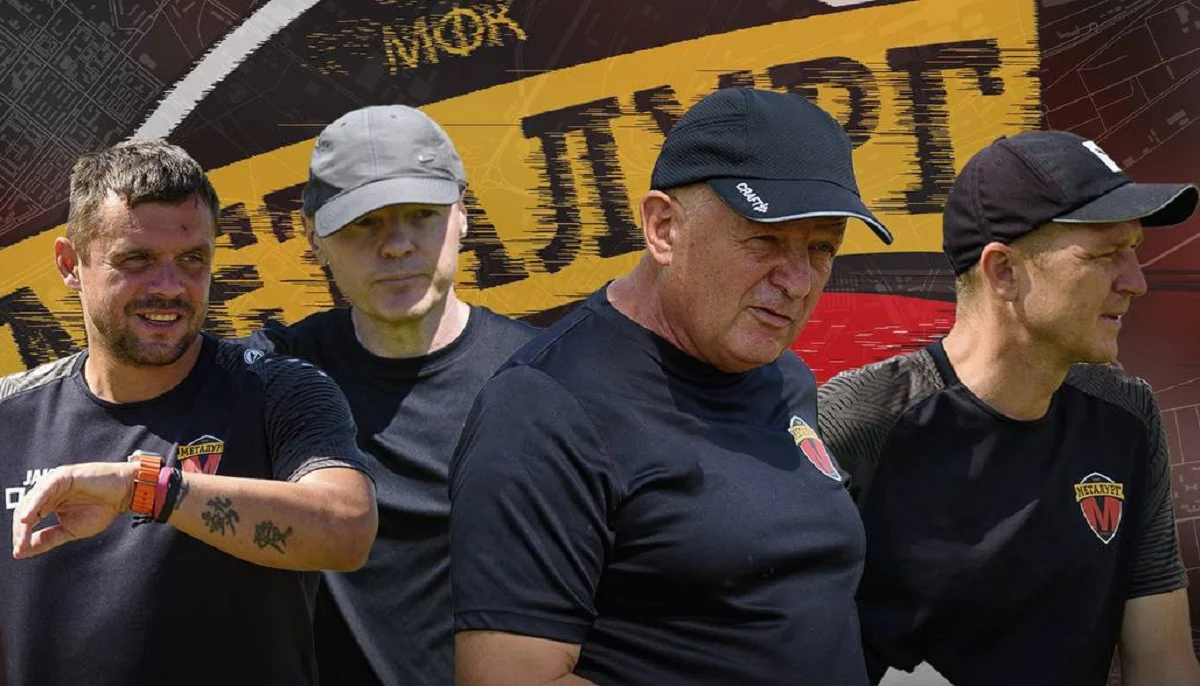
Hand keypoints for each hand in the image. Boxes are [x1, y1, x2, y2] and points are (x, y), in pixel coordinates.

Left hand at [11, 461, 136, 558]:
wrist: (123, 493)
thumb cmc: (102, 508)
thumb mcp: (70, 530)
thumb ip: (48, 538)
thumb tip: (24, 551)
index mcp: (48, 502)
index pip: (27, 519)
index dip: (21, 535)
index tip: (20, 552)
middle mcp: (47, 492)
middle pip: (24, 511)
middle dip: (20, 531)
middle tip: (20, 547)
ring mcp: (53, 483)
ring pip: (30, 502)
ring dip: (24, 522)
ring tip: (22, 538)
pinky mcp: (61, 476)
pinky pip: (43, 491)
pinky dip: (33, 505)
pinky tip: (28, 518)